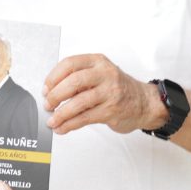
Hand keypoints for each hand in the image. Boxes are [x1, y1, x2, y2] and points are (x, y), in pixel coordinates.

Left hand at [43, 54, 160, 134]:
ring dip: (61, 114)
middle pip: (73, 82)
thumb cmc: (118, 88)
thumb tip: (51, 92)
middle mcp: (105, 74)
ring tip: (52, 120)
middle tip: (47, 105)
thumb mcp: (100, 74)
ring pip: (79, 102)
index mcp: (97, 61)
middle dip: (55, 95)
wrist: (145, 103)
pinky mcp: (111, 110)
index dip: (53, 77)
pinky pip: (85, 118)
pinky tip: (62, 128)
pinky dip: (70, 124)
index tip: (45, 89)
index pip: (69, 63)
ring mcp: (110, 92)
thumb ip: (79, 79)